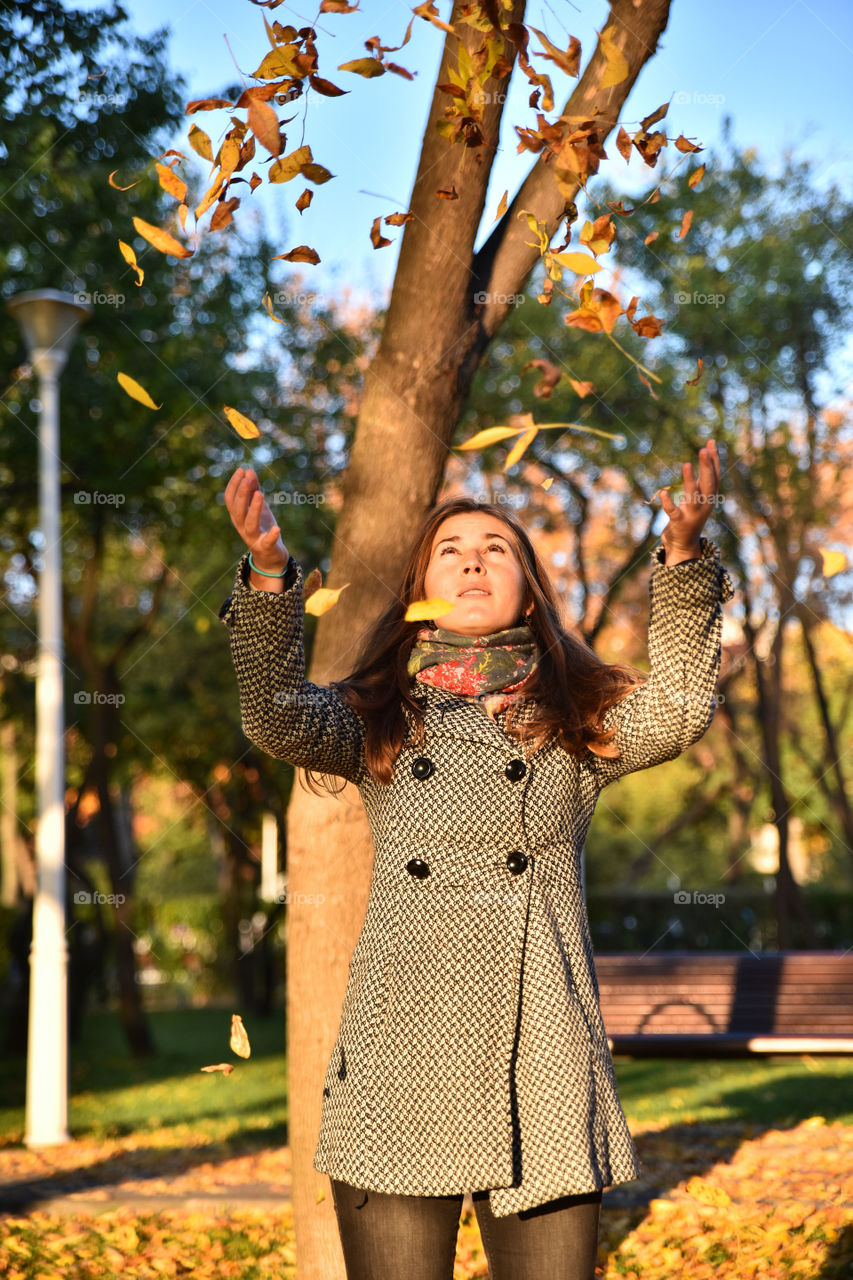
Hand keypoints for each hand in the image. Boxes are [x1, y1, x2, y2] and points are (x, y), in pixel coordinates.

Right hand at [224, 467, 289, 571]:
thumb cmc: (262, 526)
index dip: (234, 485)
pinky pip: (267, 542)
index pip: (230, 499)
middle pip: (237, 510)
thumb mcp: (258, 506)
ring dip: (254, 509)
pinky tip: (276, 528)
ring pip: (249, 524)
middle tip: (247, 479)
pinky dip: (271, 536)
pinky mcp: (265, 547)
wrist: (269, 556)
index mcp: (238, 516)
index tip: (241, 470)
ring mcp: (253, 538)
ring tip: (260, 494)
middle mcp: (241, 527)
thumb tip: (248, 470)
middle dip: (241, 494)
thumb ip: (253, 489)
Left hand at [659, 438, 720, 555]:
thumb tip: (706, 455)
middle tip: (703, 449)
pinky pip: (674, 512)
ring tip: (686, 464)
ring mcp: (693, 514)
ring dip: (689, 480)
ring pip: (693, 496)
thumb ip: (703, 479)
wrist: (685, 543)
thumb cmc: (691, 515)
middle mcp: (705, 504)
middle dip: (706, 466)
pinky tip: (664, 493)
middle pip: (708, 483)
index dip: (714, 459)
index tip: (711, 442)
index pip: (715, 475)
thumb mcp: (700, 497)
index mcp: (711, 497)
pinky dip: (669, 503)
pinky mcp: (679, 522)